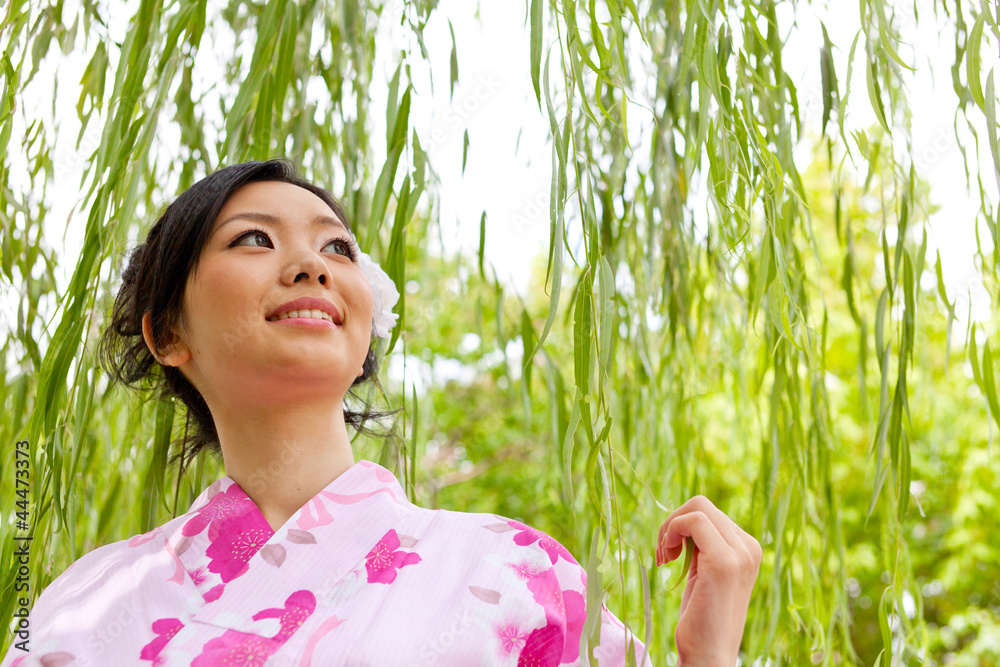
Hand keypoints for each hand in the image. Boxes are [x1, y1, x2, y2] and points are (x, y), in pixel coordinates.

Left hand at [655, 495, 761, 666]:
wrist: (709, 655)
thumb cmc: (701, 617)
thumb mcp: (704, 571)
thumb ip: (703, 544)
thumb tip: (686, 515)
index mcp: (748, 548)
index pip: (708, 512)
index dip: (680, 526)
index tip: (669, 554)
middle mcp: (749, 547)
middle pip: (701, 504)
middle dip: (673, 522)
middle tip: (663, 555)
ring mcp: (740, 554)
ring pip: (697, 506)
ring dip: (669, 527)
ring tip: (664, 557)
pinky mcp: (725, 562)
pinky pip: (693, 520)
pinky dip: (672, 530)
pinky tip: (667, 559)